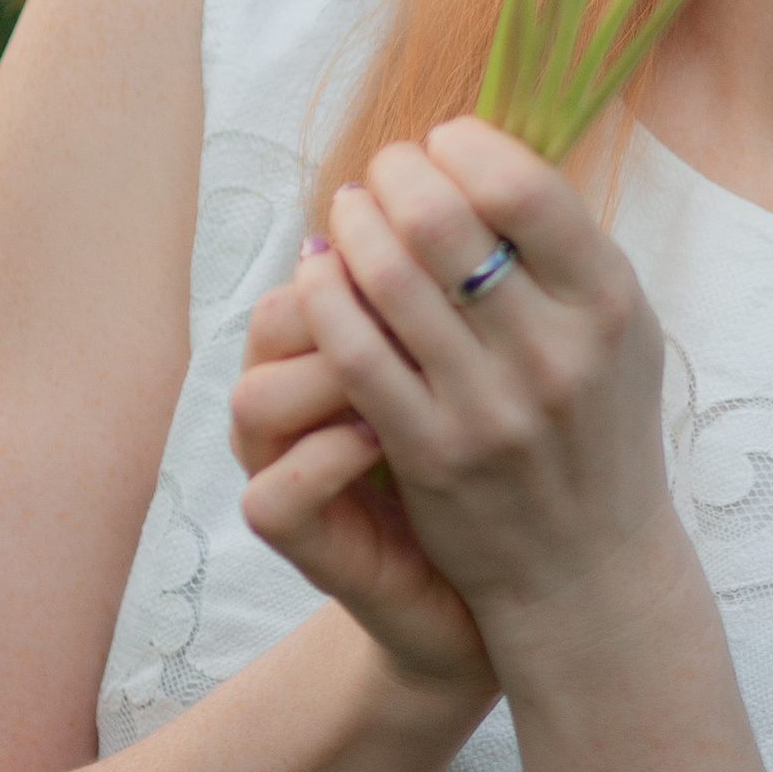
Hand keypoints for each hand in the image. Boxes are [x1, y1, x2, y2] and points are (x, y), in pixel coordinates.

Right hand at [231, 273, 492, 696]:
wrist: (516, 583)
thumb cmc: (501, 455)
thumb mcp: (492, 363)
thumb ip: (477, 292)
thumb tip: (502, 189)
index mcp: (338, 344)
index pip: (319, 265)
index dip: (378, 240)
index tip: (468, 238)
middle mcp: (297, 399)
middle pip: (279, 315)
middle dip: (357, 294)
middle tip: (440, 289)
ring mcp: (286, 468)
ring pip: (256, 397)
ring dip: (333, 373)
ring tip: (416, 365)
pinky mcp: (297, 540)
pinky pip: (274, 494)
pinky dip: (325, 459)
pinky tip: (382, 440)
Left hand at [274, 122, 676, 667]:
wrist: (588, 565)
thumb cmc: (599, 425)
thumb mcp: (620, 329)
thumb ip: (568, 249)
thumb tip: (485, 155)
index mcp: (608, 304)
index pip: (525, 188)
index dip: (467, 145)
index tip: (444, 142)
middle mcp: (553, 353)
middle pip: (444, 222)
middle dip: (397, 176)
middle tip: (385, 171)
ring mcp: (487, 407)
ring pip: (388, 281)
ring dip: (354, 227)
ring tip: (350, 211)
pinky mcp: (429, 453)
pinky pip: (356, 354)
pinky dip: (326, 299)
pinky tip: (320, 275)